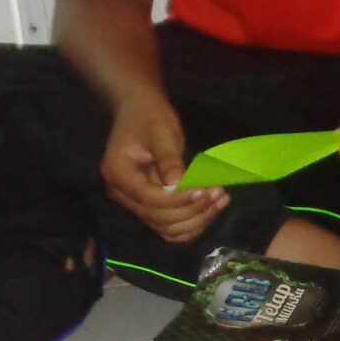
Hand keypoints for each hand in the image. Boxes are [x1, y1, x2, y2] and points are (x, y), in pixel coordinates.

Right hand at [103, 95, 225, 244]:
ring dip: (196, 219)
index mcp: (118, 174)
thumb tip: (178, 184)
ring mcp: (136, 204)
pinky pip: (172, 227)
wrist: (141, 113)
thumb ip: (168, 159)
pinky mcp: (151, 207)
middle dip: (191, 209)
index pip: (148, 198)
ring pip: (167, 228)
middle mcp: (122, 195)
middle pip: (158, 218)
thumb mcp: (160, 132)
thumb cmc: (149, 118)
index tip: (204, 190)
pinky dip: (193, 223)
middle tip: (219, 193)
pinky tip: (212, 208)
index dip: (177, 199)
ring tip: (221, 199)